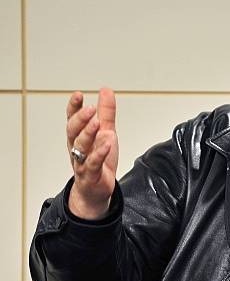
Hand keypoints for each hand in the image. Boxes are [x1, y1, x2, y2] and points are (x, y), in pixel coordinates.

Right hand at [66, 88, 118, 219]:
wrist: (97, 190)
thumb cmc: (100, 160)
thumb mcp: (106, 132)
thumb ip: (106, 113)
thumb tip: (106, 90)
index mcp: (78, 137)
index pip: (72, 119)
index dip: (73, 107)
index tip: (78, 94)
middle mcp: (77, 149)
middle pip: (73, 132)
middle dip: (80, 119)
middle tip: (90, 109)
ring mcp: (82, 162)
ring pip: (80, 147)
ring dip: (88, 134)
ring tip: (97, 122)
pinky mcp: (91, 175)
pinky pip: (93, 163)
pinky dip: (99, 153)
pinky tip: (107, 143)